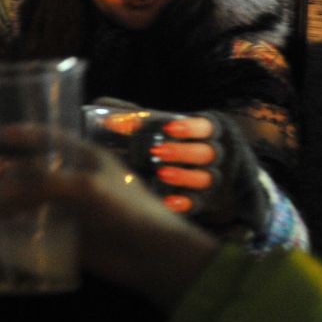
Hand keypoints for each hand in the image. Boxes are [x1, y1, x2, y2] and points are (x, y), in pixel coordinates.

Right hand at [0, 126, 219, 308]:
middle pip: (29, 171)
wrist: (152, 256)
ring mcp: (69, 210)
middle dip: (0, 173)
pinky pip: (31, 232)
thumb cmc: (123, 210)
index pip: (48, 138)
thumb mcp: (80, 188)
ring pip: (26, 203)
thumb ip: (34, 187)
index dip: (21, 134)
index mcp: (84, 158)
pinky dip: (10, 232)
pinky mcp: (65, 238)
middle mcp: (74, 180)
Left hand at [93, 108, 220, 214]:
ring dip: (184, 176)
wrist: (194, 169)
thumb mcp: (161, 127)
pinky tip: (167, 202)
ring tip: (162, 174)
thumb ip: (140, 121)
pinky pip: (197, 202)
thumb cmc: (173, 140)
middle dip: (184, 152)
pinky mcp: (203, 198)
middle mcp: (211, 155)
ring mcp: (209, 178)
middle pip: (206, 153)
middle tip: (158, 151)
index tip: (168, 128)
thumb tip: (110, 120)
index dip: (191, 127)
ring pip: (205, 178)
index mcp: (205, 133)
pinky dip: (183, 202)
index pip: (206, 127)